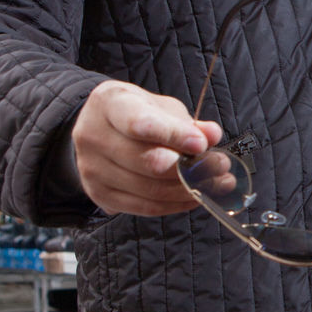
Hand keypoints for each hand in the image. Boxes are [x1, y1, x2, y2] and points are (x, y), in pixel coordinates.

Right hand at [71, 80, 221, 216]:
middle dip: (190, 167)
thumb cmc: (137, 113)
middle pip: (147, 162)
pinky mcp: (100, 195)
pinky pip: (145, 207)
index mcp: (108, 104)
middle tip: (219, 165)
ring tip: (216, 181)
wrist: (101, 131)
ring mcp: (92, 169)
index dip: (174, 136)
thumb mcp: (161, 107)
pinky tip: (195, 195)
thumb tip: (212, 135)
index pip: (140, 123)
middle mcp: (93, 137)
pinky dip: (176, 204)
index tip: (201, 144)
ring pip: (149, 190)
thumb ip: (187, 122)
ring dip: (189, 189)